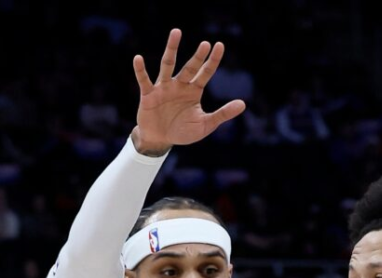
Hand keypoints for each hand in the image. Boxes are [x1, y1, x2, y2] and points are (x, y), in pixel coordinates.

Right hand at [132, 28, 245, 154]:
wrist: (160, 140)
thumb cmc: (183, 131)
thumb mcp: (206, 125)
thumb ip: (223, 114)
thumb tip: (243, 104)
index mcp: (194, 91)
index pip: (206, 72)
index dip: (212, 60)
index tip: (220, 45)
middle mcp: (179, 85)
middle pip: (190, 67)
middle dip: (197, 56)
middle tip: (205, 43)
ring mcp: (163, 88)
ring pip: (168, 65)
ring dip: (172, 49)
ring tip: (177, 33)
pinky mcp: (148, 94)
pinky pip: (144, 80)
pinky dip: (141, 70)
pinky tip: (138, 58)